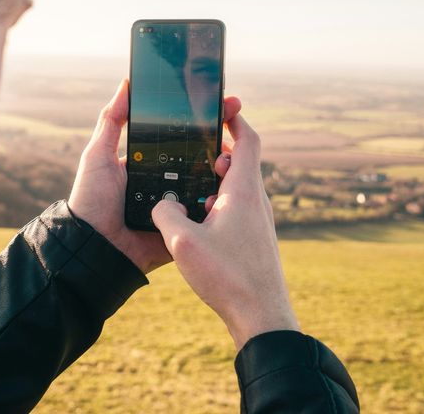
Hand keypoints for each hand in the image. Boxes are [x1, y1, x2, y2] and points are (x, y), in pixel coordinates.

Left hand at [68, 79, 240, 274]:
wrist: (93, 246)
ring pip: (209, 186)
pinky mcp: (185, 229)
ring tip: (233, 157)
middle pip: (202, 160)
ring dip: (225, 172)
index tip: (227, 103)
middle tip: (239, 124)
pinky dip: (218, 204)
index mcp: (152, 164)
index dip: (205, 122)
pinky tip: (231, 188)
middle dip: (223, 143)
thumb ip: (111, 121)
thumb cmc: (91, 200)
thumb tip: (126, 83)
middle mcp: (168, 183)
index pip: (184, 138)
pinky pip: (206, 216)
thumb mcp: (98, 155)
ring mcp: (179, 206)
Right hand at [151, 112, 299, 349]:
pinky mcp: (256, 239)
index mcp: (244, 191)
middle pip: (241, 161)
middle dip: (217, 152)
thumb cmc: (227, 277)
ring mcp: (259, 221)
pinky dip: (219, 202)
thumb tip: (163, 204)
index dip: (234, 119)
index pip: (247, 140)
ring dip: (216, 180)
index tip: (220, 106)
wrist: (261, 317)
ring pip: (238, 187)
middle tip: (193, 152)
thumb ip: (166, 214)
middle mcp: (256, 201)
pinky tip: (198, 221)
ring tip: (190, 188)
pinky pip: (237, 208)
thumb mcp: (183, 243)